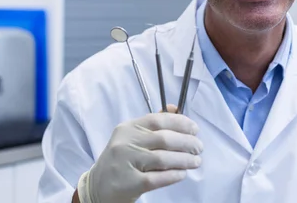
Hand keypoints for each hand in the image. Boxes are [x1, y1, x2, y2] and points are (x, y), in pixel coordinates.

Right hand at [77, 105, 202, 202]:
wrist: (97, 187)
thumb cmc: (121, 159)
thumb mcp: (131, 136)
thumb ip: (153, 124)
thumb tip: (175, 109)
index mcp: (128, 127)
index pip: (158, 120)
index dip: (180, 123)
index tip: (195, 129)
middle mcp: (125, 143)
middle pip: (164, 139)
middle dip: (187, 143)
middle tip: (199, 148)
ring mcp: (126, 163)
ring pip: (163, 159)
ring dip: (184, 160)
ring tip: (195, 161)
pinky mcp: (129, 184)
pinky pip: (158, 178)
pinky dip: (174, 175)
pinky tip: (182, 174)